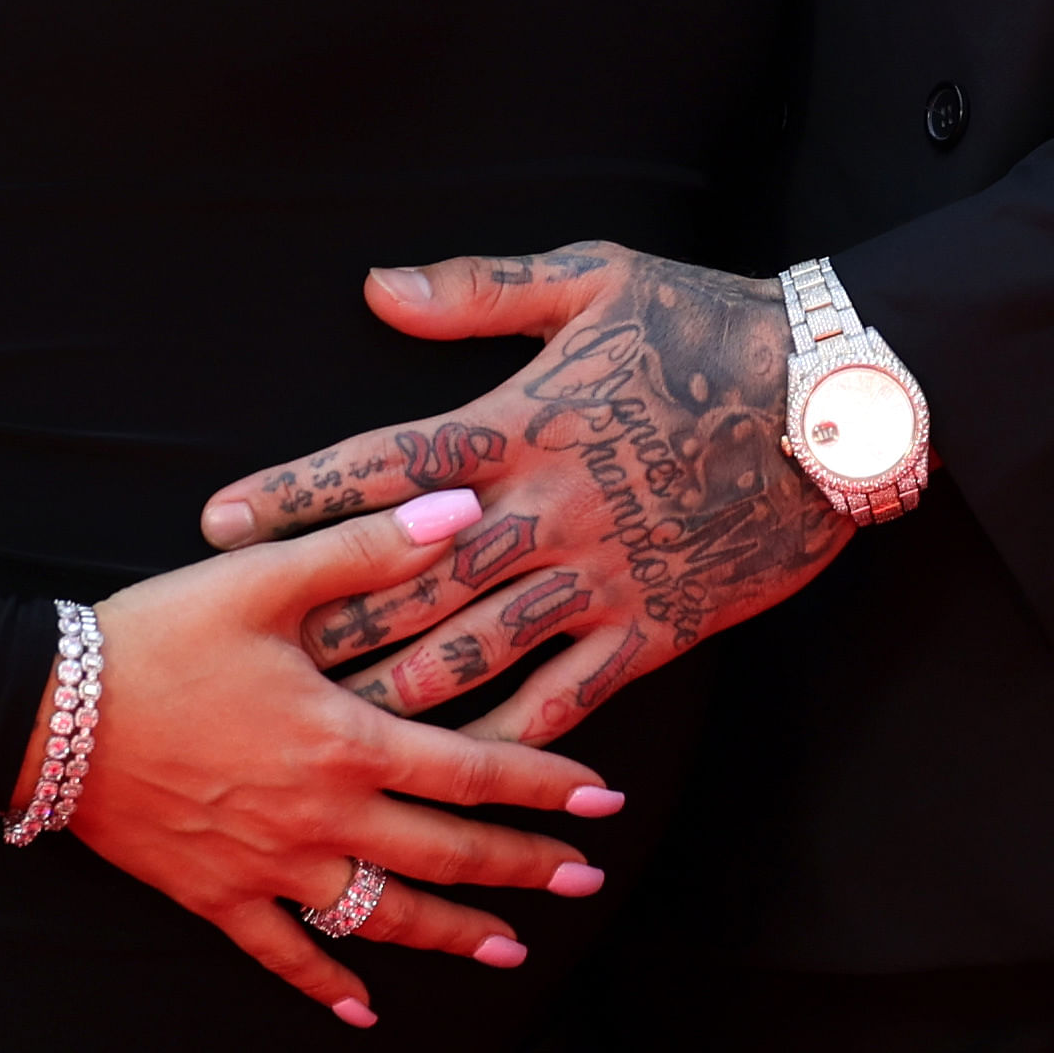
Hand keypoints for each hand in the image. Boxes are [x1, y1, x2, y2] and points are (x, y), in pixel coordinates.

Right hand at [65, 489, 629, 1026]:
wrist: (48, 713)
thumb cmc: (158, 637)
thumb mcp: (264, 578)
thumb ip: (371, 547)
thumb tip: (465, 508)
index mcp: (342, 739)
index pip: (470, 771)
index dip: (543, 786)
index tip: (603, 802)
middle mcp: (320, 816)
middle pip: (444, 854)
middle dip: (522, 868)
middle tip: (586, 882)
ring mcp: (269, 867)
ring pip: (380, 915)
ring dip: (451, 934)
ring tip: (509, 950)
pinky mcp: (216, 895)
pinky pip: (282, 954)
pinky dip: (326, 984)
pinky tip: (363, 1012)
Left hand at [196, 243, 851, 745]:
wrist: (837, 402)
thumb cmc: (711, 325)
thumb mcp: (597, 278)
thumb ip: (480, 292)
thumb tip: (378, 289)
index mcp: (520, 421)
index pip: (383, 462)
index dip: (295, 493)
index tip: (216, 522)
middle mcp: (545, 509)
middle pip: (407, 578)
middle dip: (322, 619)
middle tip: (244, 659)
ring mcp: (597, 576)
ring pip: (471, 652)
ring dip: (392, 691)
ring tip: (318, 729)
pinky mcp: (650, 627)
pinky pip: (565, 699)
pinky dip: (508, 740)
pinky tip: (455, 774)